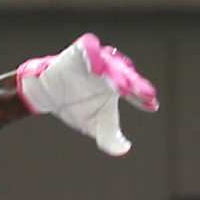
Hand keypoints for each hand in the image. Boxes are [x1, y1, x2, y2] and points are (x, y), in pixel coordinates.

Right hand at [16, 33, 157, 156]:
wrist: (47, 94)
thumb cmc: (75, 106)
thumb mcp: (94, 125)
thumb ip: (110, 137)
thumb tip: (124, 149)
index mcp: (118, 85)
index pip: (135, 90)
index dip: (142, 98)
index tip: (152, 105)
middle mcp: (111, 69)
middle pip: (126, 75)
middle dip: (135, 84)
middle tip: (145, 94)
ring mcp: (96, 59)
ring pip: (110, 63)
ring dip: (117, 74)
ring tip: (123, 87)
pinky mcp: (79, 51)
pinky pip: (88, 49)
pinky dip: (93, 57)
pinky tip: (96, 69)